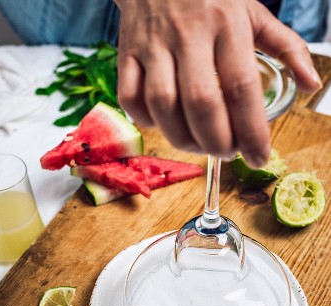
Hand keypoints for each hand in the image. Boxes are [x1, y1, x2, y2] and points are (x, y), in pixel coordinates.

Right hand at [115, 0, 320, 165]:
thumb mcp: (253, 12)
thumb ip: (285, 47)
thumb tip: (311, 83)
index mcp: (227, 24)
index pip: (241, 87)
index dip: (251, 131)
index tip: (258, 157)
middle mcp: (189, 34)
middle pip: (201, 102)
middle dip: (216, 141)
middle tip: (227, 152)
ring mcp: (153, 44)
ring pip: (162, 105)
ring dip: (182, 138)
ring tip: (199, 145)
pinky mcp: (127, 51)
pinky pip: (130, 97)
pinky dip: (146, 121)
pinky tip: (165, 124)